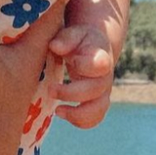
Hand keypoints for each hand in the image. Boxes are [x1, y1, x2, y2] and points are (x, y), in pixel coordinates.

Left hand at [47, 0, 114, 128]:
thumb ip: (66, 39)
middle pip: (95, 90)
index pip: (100, 64)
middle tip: (50, 90)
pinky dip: (79, 121)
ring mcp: (103, 91)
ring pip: (98, 109)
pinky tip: (61, 112)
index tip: (70, 63)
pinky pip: (94, 118)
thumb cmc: (78, 40)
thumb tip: (55, 46)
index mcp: (99, 55)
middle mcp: (105, 75)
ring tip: (57, 111)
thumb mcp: (72, 33)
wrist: (92, 47)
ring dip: (78, 114)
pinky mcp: (97, 102)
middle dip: (71, 93)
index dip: (86, 66)